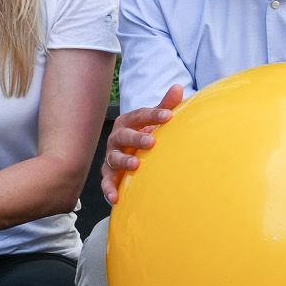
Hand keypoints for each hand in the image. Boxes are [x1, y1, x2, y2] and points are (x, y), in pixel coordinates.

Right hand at [102, 84, 184, 203]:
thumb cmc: (145, 134)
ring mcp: (112, 156)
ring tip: (135, 165)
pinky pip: (106, 181)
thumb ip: (166, 106)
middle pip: (124, 136)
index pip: (140, 116)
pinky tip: (115, 197)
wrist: (130, 151)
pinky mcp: (109, 174)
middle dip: (136, 138)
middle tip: (151, 142)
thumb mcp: (154, 120)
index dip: (153, 115)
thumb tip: (179, 88)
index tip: (169, 116)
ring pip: (114, 158)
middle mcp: (117, 138)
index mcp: (128, 122)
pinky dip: (108, 189)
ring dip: (124, 161)